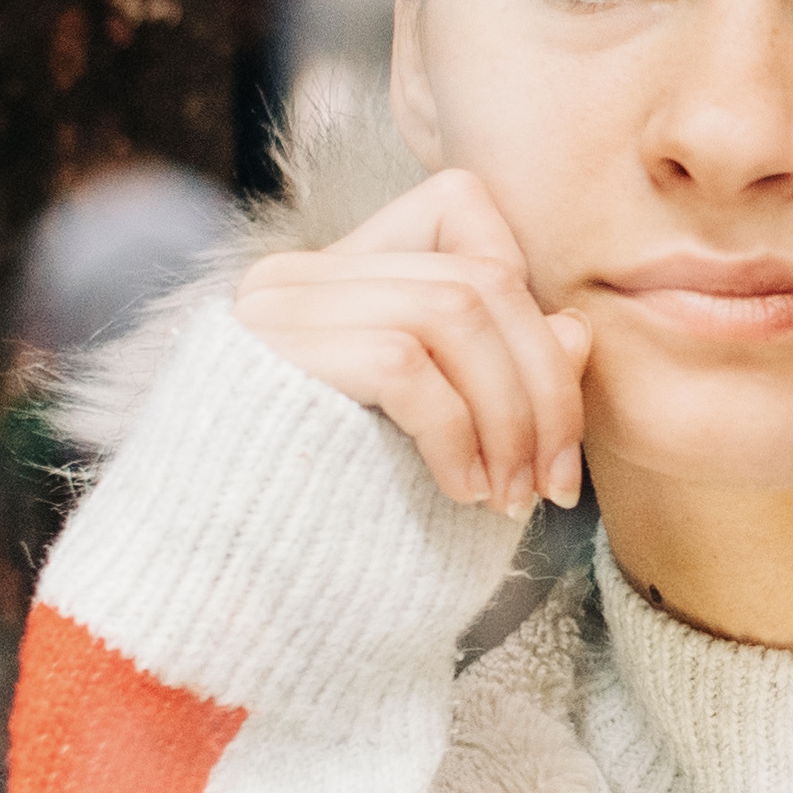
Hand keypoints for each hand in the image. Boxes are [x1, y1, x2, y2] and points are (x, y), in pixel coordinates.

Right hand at [232, 170, 591, 515]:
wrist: (217, 588)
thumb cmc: (334, 523)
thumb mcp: (442, 439)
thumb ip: (502, 374)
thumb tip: (574, 328)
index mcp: (339, 277)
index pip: (461, 204)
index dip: (529, 294)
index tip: (548, 412)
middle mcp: (302, 275)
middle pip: (481, 277)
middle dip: (546, 387)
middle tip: (553, 482)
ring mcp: (281, 309)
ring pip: (456, 312)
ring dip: (510, 418)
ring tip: (509, 497)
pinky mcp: (274, 355)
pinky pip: (405, 365)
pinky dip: (455, 434)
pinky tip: (461, 493)